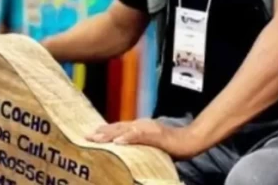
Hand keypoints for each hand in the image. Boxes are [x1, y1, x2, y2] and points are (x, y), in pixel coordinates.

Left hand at [85, 118, 202, 159]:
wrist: (191, 141)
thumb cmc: (173, 145)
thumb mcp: (152, 146)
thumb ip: (140, 146)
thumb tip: (126, 152)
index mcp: (140, 127)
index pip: (119, 128)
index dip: (104, 131)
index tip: (90, 135)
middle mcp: (142, 124)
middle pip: (118, 127)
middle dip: (102, 132)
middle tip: (86, 137)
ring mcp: (149, 128)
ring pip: (125, 129)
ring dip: (110, 134)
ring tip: (96, 138)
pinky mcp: (157, 135)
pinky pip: (140, 136)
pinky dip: (128, 138)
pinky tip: (119, 142)